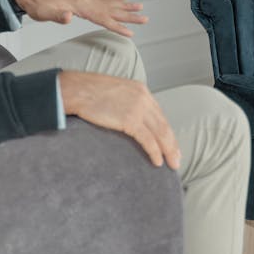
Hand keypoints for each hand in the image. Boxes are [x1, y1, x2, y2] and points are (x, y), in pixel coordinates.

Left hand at [13, 0, 147, 36]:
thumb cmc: (36, 3)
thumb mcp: (44, 12)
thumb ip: (58, 15)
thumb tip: (69, 18)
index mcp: (80, 5)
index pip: (103, 18)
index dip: (117, 26)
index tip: (131, 33)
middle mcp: (85, 0)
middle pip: (112, 10)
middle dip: (129, 16)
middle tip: (146, 19)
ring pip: (110, 3)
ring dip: (126, 7)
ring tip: (141, 7)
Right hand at [58, 71, 180, 168]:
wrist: (76, 90)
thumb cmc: (88, 92)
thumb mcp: (114, 92)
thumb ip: (126, 102)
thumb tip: (127, 118)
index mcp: (141, 90)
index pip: (159, 114)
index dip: (166, 131)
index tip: (170, 144)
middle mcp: (143, 97)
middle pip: (164, 124)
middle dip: (172, 144)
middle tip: (177, 158)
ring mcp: (138, 108)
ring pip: (160, 133)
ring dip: (168, 150)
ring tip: (172, 163)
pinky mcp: (130, 119)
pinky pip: (148, 139)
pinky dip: (155, 151)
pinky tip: (157, 161)